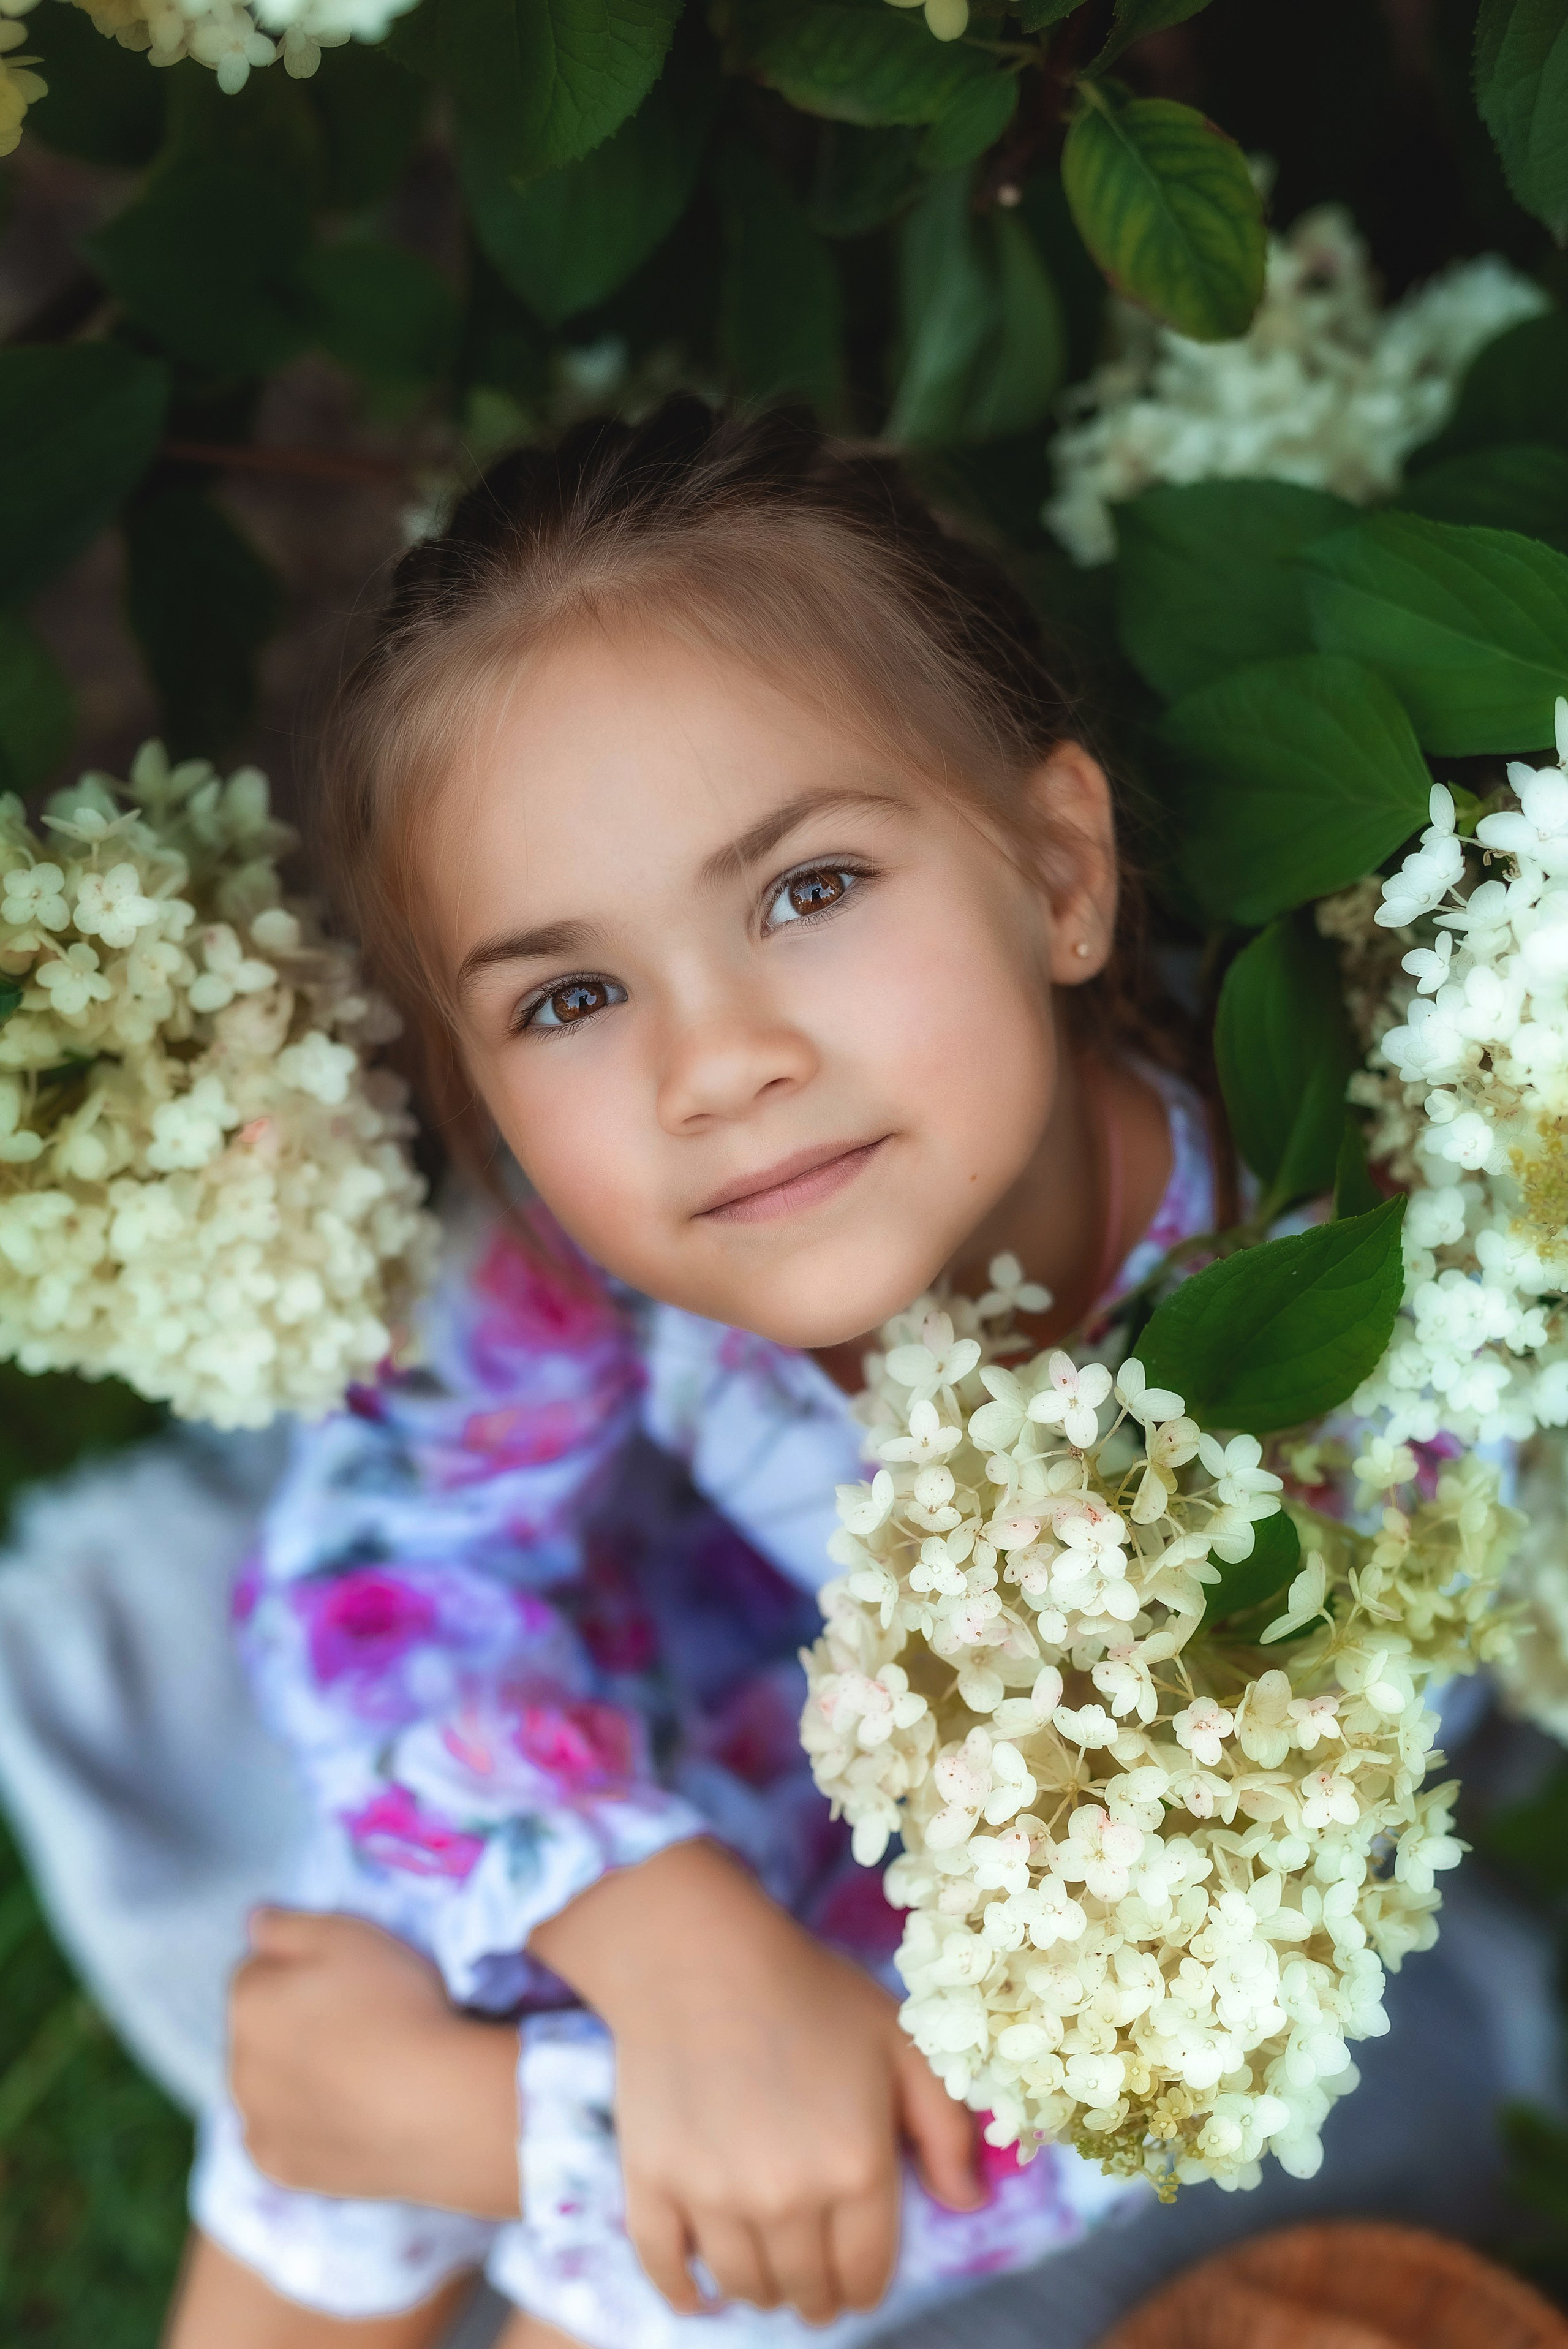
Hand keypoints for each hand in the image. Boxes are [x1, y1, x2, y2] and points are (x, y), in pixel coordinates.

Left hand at [230, 1909, 521, 2218]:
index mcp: (248, 2000)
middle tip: (358, 2025)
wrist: (438, 2107)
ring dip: (293, 2074)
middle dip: (291, 2022)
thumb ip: (289, 1924)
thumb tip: (252, 1922)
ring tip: (358, 2074)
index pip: (258, 1970)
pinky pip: (282, 2136)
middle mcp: (236, 2062)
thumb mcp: (349, 1935)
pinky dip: (305, 2125)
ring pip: (267, 2084)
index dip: (302, 1969)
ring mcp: (255, 2121)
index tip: (347, 1980)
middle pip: (259, 2029)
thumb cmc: (397, 2005)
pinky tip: (349, 2117)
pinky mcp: (279, 2169)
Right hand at [529, 1841, 979, 2326]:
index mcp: (856, 2167)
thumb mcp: (902, 2043)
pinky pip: (667, 2270)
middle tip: (816, 2279)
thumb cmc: (810, 1991)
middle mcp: (787, 2196)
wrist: (700, 1954)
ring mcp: (713, 2195)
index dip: (867, 2287)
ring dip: (762, 2290)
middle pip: (807, 2291)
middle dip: (819, 2293)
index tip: (859, 2279)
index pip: (867, 2275)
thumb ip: (947, 2127)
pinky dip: (685, 2291)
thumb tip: (969, 2204)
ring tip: (770, 2270)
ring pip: (744, 2287)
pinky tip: (702, 2290)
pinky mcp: (653, 2182)